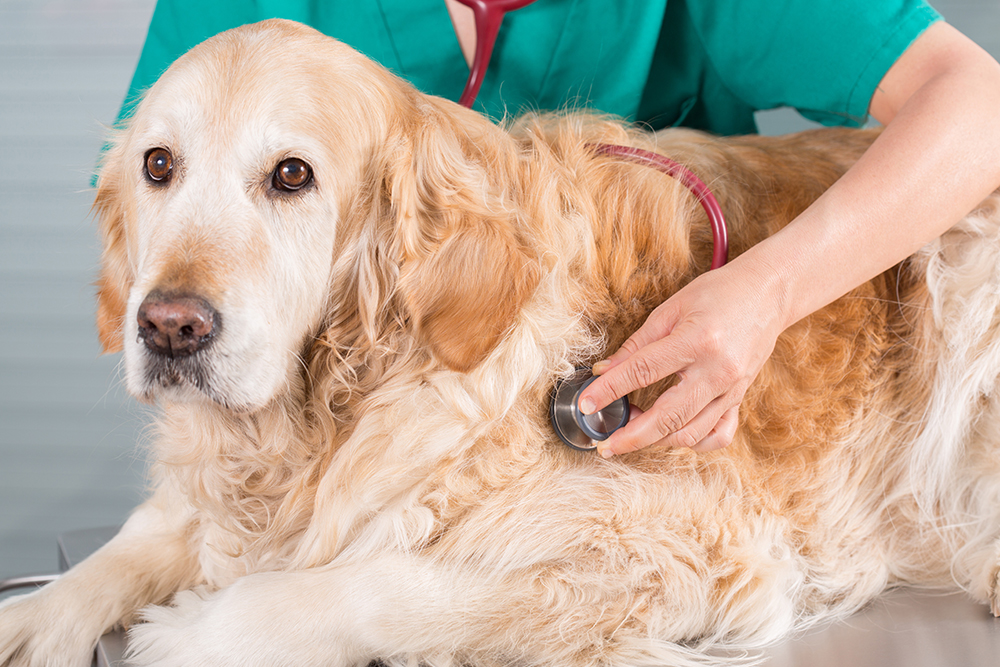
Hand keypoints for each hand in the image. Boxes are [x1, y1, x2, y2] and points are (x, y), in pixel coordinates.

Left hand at [578, 263, 784, 456]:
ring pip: (690, 432)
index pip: (642, 371)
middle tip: (605, 444)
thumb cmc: (718, 293)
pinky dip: (691, 441)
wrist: (769, 293)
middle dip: (631, 436)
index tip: (587, 404)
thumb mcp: (672, 308)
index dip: (610, 390)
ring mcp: (732, 389)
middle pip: (667, 417)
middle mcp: (717, 370)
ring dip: (656, 440)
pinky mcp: (739, 398)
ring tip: (632, 430)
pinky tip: (671, 434)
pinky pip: (717, 435)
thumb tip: (605, 371)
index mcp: (696, 341)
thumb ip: (637, 344)